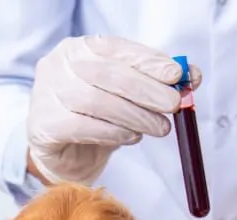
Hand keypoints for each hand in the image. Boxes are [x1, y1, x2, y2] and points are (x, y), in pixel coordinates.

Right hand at [27, 35, 200, 184]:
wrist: (60, 153)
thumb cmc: (95, 118)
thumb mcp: (125, 95)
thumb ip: (153, 82)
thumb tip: (192, 77)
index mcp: (79, 49)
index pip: (116, 49)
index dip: (149, 61)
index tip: (178, 74)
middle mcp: (59, 65)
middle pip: (108, 75)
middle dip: (148, 90)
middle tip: (174, 106)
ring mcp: (47, 94)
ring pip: (97, 102)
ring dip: (135, 116)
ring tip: (160, 128)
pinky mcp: (44, 125)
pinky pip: (83, 127)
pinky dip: (113, 132)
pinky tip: (132, 137)